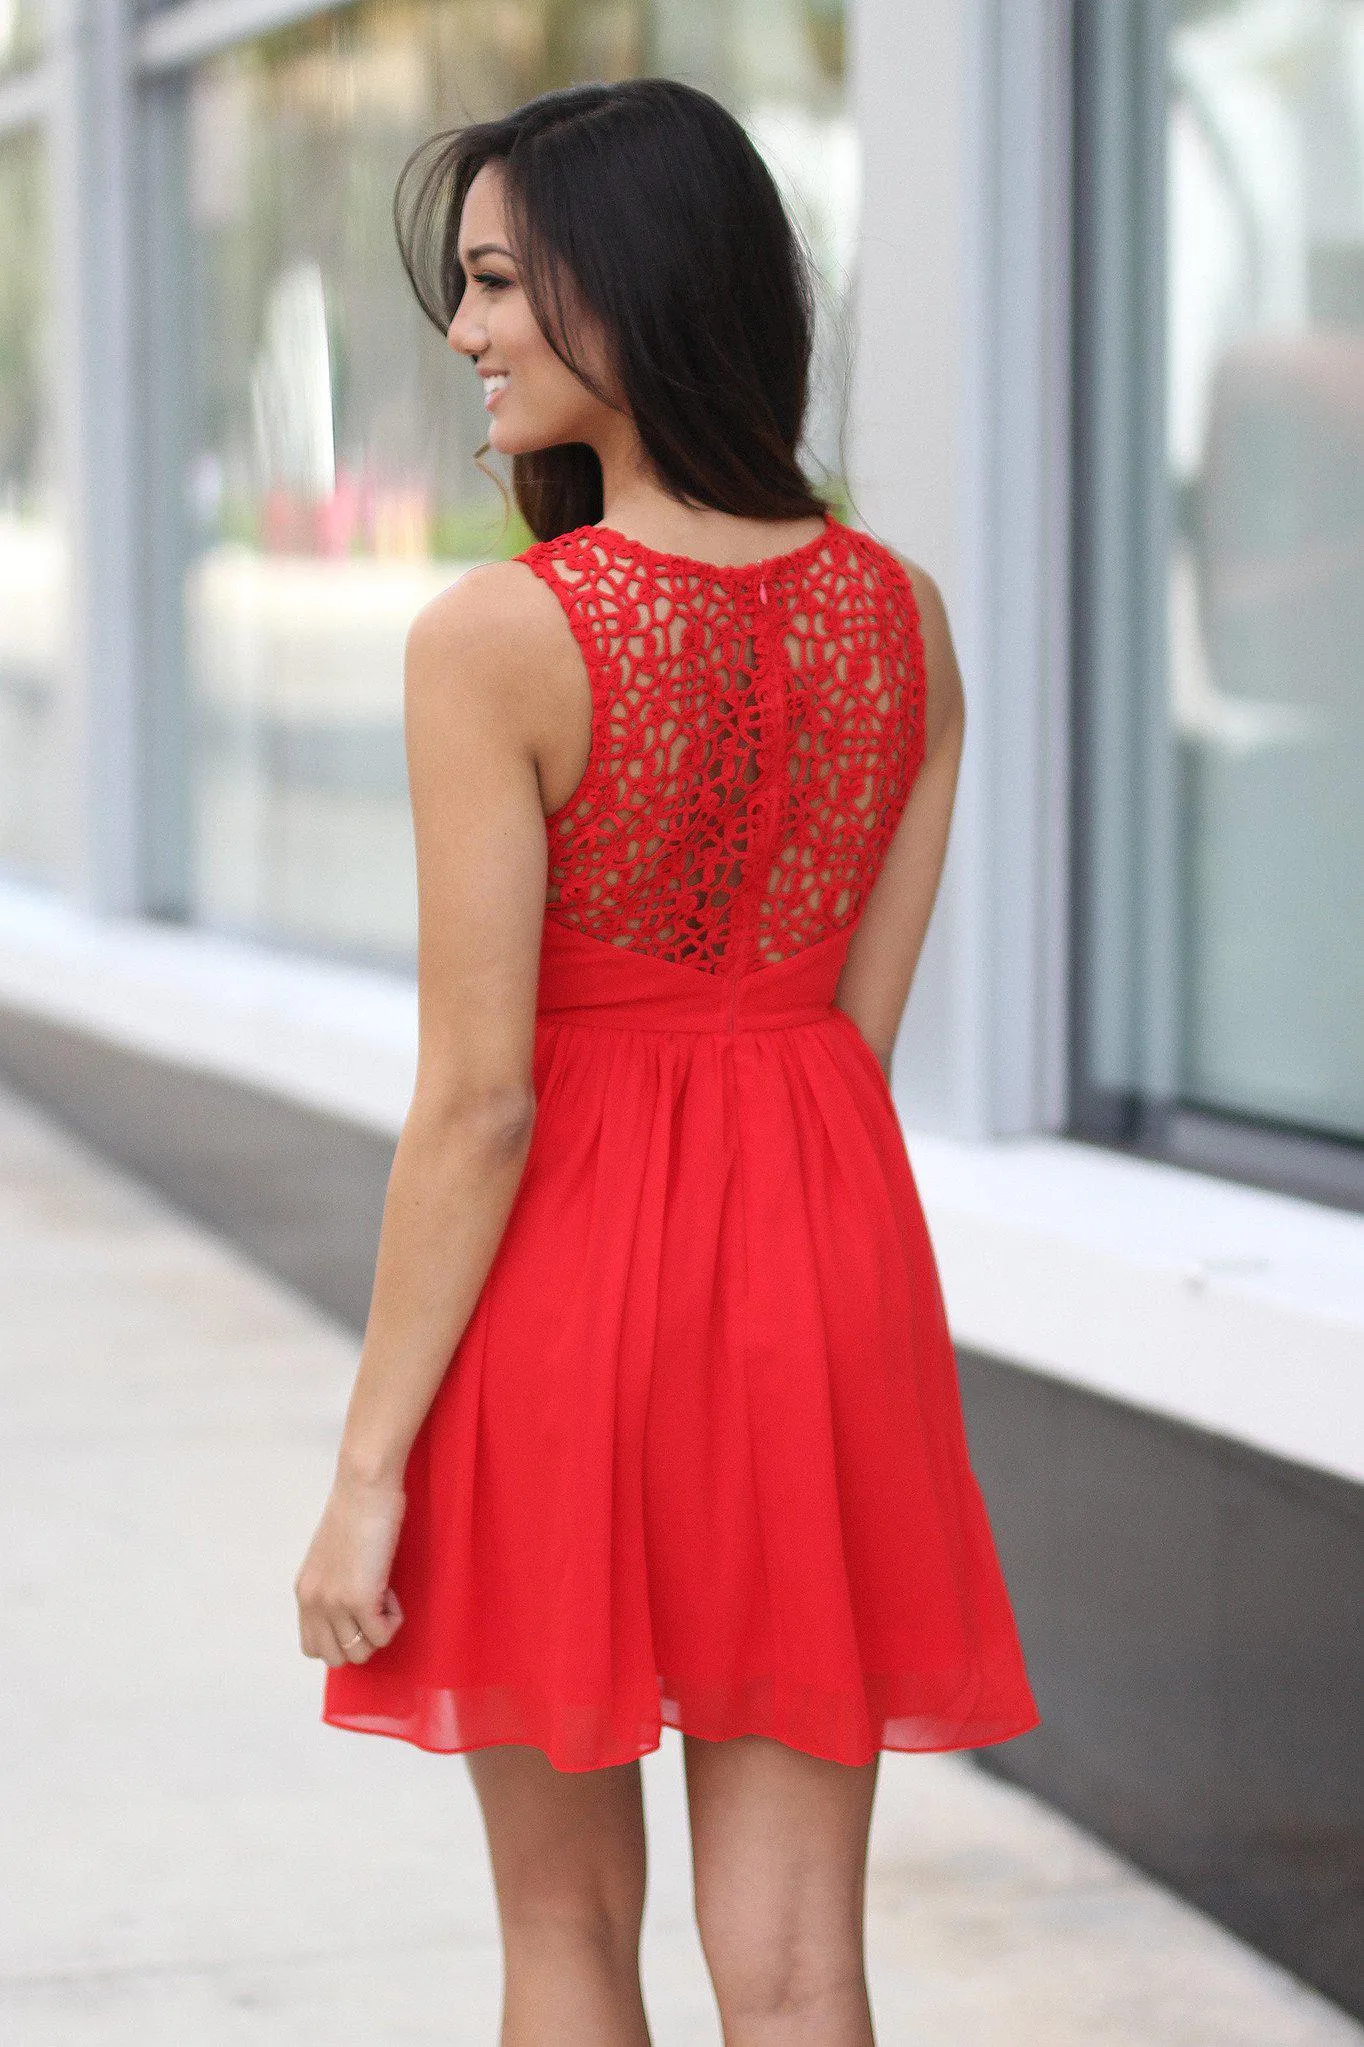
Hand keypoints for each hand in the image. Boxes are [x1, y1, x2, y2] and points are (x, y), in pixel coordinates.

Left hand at [295, 1468, 406, 1666]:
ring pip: (358, 1654)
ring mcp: (334, 1604)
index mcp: (305, 1592)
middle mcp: (313, 1602)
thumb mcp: (333, 1556)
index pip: (312, 1646)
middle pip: (334, 1657)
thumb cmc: (358, 1510)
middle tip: (375, 1604)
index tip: (361, 1608)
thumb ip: (333, 1584)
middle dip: (361, 1640)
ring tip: (384, 1595)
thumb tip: (353, 1606)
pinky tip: (392, 1591)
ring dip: (378, 1630)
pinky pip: (381, 1636)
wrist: (365, 1486)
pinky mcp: (359, 1600)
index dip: (342, 1635)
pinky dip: (393, 1620)